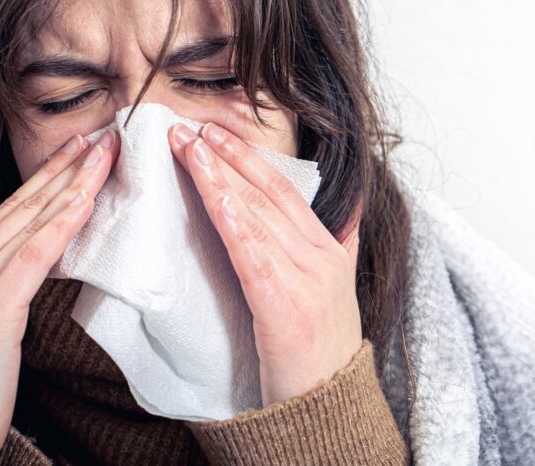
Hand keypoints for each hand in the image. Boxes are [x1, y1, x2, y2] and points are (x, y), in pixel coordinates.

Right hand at [0, 129, 118, 462]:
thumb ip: (7, 280)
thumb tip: (49, 252)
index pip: (10, 209)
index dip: (46, 176)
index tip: (78, 149)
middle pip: (22, 205)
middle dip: (65, 167)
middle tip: (102, 136)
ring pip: (31, 220)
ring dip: (73, 184)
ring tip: (104, 155)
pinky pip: (34, 254)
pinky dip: (62, 223)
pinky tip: (85, 200)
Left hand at [168, 121, 362, 408]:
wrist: (328, 407)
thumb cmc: (319, 351)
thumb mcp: (337, 289)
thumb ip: (342, 242)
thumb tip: (345, 205)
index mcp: (330, 250)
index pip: (284, 190)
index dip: (249, 158)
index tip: (215, 133)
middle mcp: (321, 257)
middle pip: (268, 193)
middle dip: (227, 156)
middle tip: (190, 128)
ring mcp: (307, 279)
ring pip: (257, 214)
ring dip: (219, 176)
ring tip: (189, 147)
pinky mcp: (286, 304)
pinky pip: (253, 251)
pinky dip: (232, 218)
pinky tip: (212, 194)